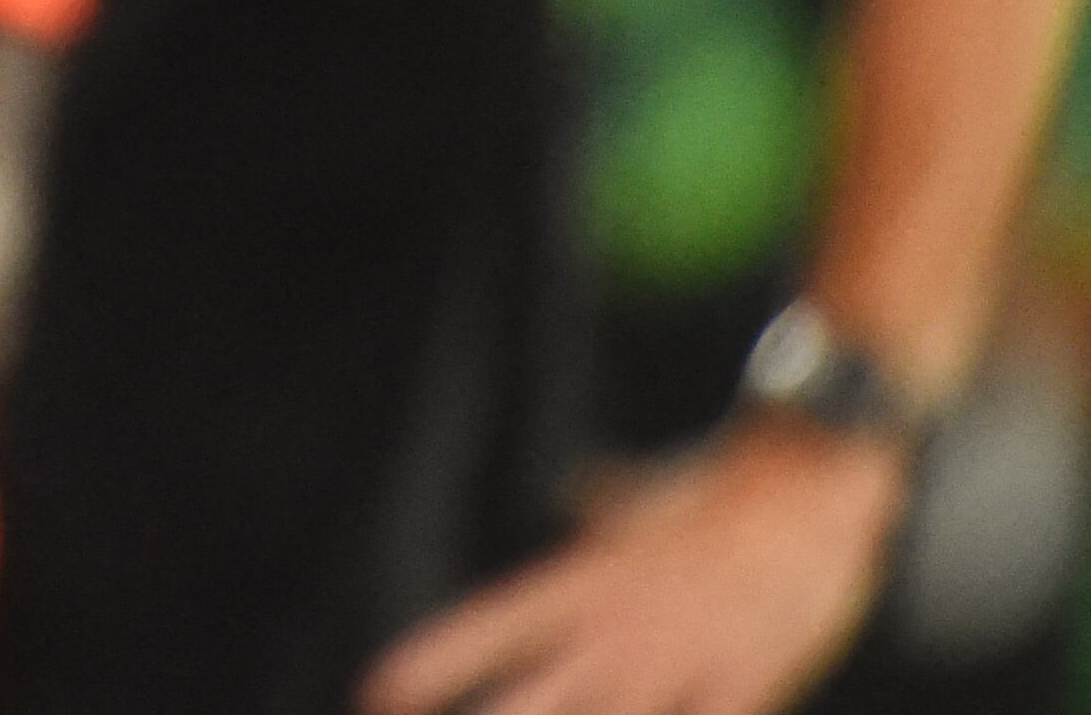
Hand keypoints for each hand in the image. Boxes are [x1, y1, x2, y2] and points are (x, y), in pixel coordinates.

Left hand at [358, 420, 903, 714]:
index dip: (432, 665)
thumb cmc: (720, 500)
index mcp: (578, 585)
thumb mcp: (644, 502)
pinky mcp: (744, 687)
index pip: (484, 629)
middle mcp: (613, 630)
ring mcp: (676, 663)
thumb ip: (604, 500)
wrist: (803, 490)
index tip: (374, 695)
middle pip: (529, 703)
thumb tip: (585, 484)